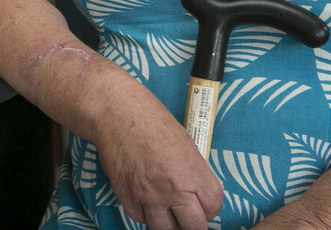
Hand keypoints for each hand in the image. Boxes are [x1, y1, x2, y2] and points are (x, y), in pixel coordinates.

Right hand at [95, 97, 222, 228]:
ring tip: (166, 208)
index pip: (213, 206)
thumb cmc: (150, 119)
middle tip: (187, 215)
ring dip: (168, 222)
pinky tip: (146, 198)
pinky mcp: (128, 198)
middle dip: (192, 222)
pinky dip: (145, 213)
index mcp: (193, 170)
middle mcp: (174, 188)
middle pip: (194, 227)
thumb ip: (193, 171)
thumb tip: (196, 193)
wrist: (116, 113)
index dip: (209, 207)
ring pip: (166, 229)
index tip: (203, 204)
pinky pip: (141, 218)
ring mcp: (149, 196)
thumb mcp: (184, 143)